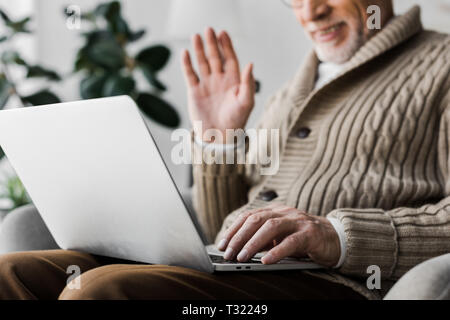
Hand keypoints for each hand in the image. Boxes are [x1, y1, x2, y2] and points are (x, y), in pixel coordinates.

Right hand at [181, 27, 255, 142]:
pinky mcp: (194, 91)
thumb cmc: (236, 121)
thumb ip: (248, 83)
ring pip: (202, 63)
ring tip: (196, 36)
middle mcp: (219, 80)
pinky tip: (186, 53)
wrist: (219, 136)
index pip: (230, 58)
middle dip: (212, 43)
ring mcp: (206, 85)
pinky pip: (190, 74)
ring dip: (199, 49)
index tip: (223, 33)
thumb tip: (250, 64)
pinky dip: (187, 64)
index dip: (227, 46)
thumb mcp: (246, 102)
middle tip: (209, 29)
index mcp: (233, 81)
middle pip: (215, 57)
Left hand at [217, 204, 340, 266]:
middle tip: (228, 253)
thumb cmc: (304, 239)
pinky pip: (291, 242)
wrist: (335, 238)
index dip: (233, 230)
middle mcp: (285, 213)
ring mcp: (298, 221)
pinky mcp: (310, 234)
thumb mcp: (280, 237)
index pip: (249, 216)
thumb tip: (239, 250)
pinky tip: (266, 260)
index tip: (222, 244)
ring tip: (242, 257)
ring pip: (271, 227)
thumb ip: (264, 239)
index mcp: (275, 211)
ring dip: (253, 243)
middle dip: (239, 237)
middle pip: (256, 219)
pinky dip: (276, 251)